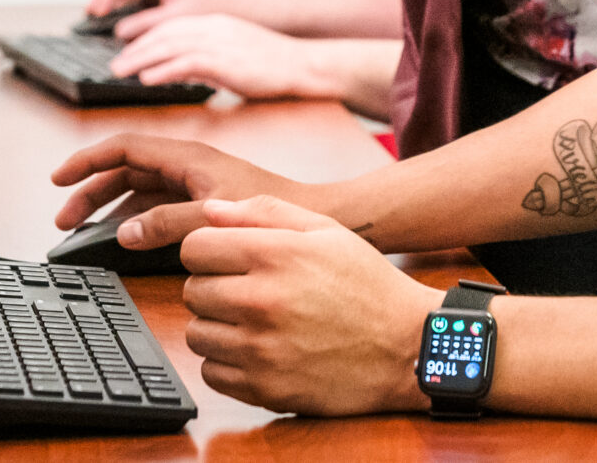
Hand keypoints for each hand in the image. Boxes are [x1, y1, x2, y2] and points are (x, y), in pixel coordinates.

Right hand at [50, 134, 321, 250]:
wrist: (313, 217)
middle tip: (63, 219)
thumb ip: (166, 223)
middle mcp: (187, 166)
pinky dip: (131, 220)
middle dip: (90, 190)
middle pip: (124, 171)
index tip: (60, 179)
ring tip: (81, 232)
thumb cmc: (271, 210)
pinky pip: (154, 207)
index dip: (88, 161)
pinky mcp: (202, 205)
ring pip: (137, 190)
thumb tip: (123, 232)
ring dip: (107, 208)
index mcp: (187, 157)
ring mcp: (194, 184)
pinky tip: (120, 240)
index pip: (124, 148)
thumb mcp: (212, 216)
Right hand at [84, 0, 237, 29]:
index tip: (96, 10)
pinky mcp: (165, 7)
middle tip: (90, 17)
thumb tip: (120, 31)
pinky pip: (139, 10)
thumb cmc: (214, 9)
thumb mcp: (178, 17)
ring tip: (99, 25)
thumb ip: (149, 23)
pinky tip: (121, 34)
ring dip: (114, 10)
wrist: (237, 13)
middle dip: (105, 0)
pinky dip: (128, 20)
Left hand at [109, 14, 326, 97]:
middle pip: (165, 33)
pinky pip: (186, 63)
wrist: (305, 64)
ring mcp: (220, 43)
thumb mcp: (239, 52)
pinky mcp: (226, 62)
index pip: (173, 25)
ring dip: (141, 60)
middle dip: (137, 48)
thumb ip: (212, 57)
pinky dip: (163, 71)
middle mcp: (215, 28)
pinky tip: (147, 79)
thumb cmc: (276, 65)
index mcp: (218, 23)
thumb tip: (187, 71)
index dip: (148, 38)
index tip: (130, 51)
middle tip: (115, 63)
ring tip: (120, 71)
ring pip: (169, 46)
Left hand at [180, 195, 436, 415]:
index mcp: (275, 255)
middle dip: (213, 288)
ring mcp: (260, 349)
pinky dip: (228, 363)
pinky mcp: (262, 388)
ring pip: (196, 334)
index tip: (226, 259)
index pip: (194, 247)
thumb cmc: (367, 284)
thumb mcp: (325, 230)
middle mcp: (261, 301)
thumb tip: (210, 209)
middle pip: (191, 291)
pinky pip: (211, 373)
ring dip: (218, 327)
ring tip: (255, 322)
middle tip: (247, 291)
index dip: (208, 250)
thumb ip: (264, 212)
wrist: (405, 346)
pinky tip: (259, 350)